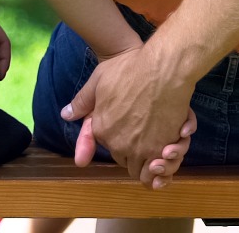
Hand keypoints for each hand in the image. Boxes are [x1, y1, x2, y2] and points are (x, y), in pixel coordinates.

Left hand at [62, 43, 197, 186]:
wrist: (162, 68)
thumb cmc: (131, 70)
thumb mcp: (98, 80)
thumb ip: (82, 101)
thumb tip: (65, 115)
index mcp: (103, 130)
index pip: (111, 149)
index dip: (122, 142)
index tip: (131, 132)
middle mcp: (121, 144)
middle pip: (129, 163)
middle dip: (137, 156)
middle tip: (147, 141)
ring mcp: (144, 148)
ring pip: (147, 169)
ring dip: (153, 162)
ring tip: (162, 147)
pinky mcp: (166, 146)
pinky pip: (165, 164)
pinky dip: (169, 158)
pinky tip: (173, 142)